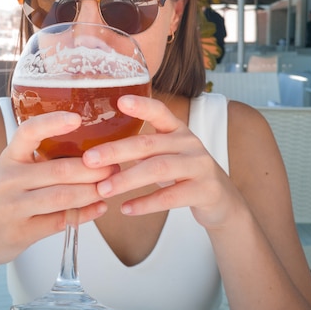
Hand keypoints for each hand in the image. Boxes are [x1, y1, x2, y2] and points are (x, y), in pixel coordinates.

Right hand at [0, 111, 116, 266]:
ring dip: (92, 191)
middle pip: (59, 169)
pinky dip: (85, 214)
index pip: (28, 132)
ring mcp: (13, 207)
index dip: (52, 122)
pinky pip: (60, 221)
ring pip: (63, 196)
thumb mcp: (11, 171)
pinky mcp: (21, 232)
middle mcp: (8, 179)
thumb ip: (39, 161)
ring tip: (111, 186)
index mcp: (8, 157)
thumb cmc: (1, 198)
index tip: (77, 118)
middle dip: (93, 168)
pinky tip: (99, 207)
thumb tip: (89, 150)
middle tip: (115, 164)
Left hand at [82, 95, 242, 229]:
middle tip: (89, 160)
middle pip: (149, 144)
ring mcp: (200, 166)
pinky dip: (146, 203)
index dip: (142, 105)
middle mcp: (190, 143)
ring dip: (127, 179)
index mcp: (177, 130)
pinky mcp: (205, 190)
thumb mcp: (166, 154)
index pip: (160, 111)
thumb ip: (141, 148)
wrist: (221, 201)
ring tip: (103, 189)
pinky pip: (171, 197)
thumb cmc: (182, 173)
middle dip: (116, 151)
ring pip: (158, 169)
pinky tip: (126, 209)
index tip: (120, 100)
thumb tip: (96, 150)